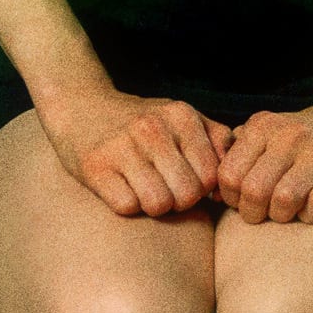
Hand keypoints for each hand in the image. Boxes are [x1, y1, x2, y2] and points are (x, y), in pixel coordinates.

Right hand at [38, 85, 233, 218]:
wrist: (80, 104)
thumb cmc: (141, 122)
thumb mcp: (181, 118)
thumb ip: (216, 141)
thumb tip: (231, 185)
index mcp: (181, 116)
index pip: (212, 177)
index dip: (202, 188)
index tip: (186, 180)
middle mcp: (153, 128)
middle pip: (187, 195)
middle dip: (178, 201)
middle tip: (163, 187)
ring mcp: (122, 146)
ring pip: (158, 205)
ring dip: (153, 206)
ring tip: (143, 188)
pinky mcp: (95, 166)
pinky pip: (126, 207)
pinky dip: (126, 205)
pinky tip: (120, 187)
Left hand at [216, 97, 312, 224]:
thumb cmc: (306, 133)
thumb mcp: (270, 128)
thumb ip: (240, 149)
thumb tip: (211, 187)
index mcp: (264, 127)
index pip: (228, 175)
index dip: (230, 198)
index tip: (241, 201)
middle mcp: (289, 136)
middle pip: (253, 191)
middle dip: (253, 214)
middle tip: (262, 214)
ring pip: (283, 201)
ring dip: (282, 217)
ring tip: (287, 211)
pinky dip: (311, 217)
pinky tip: (312, 208)